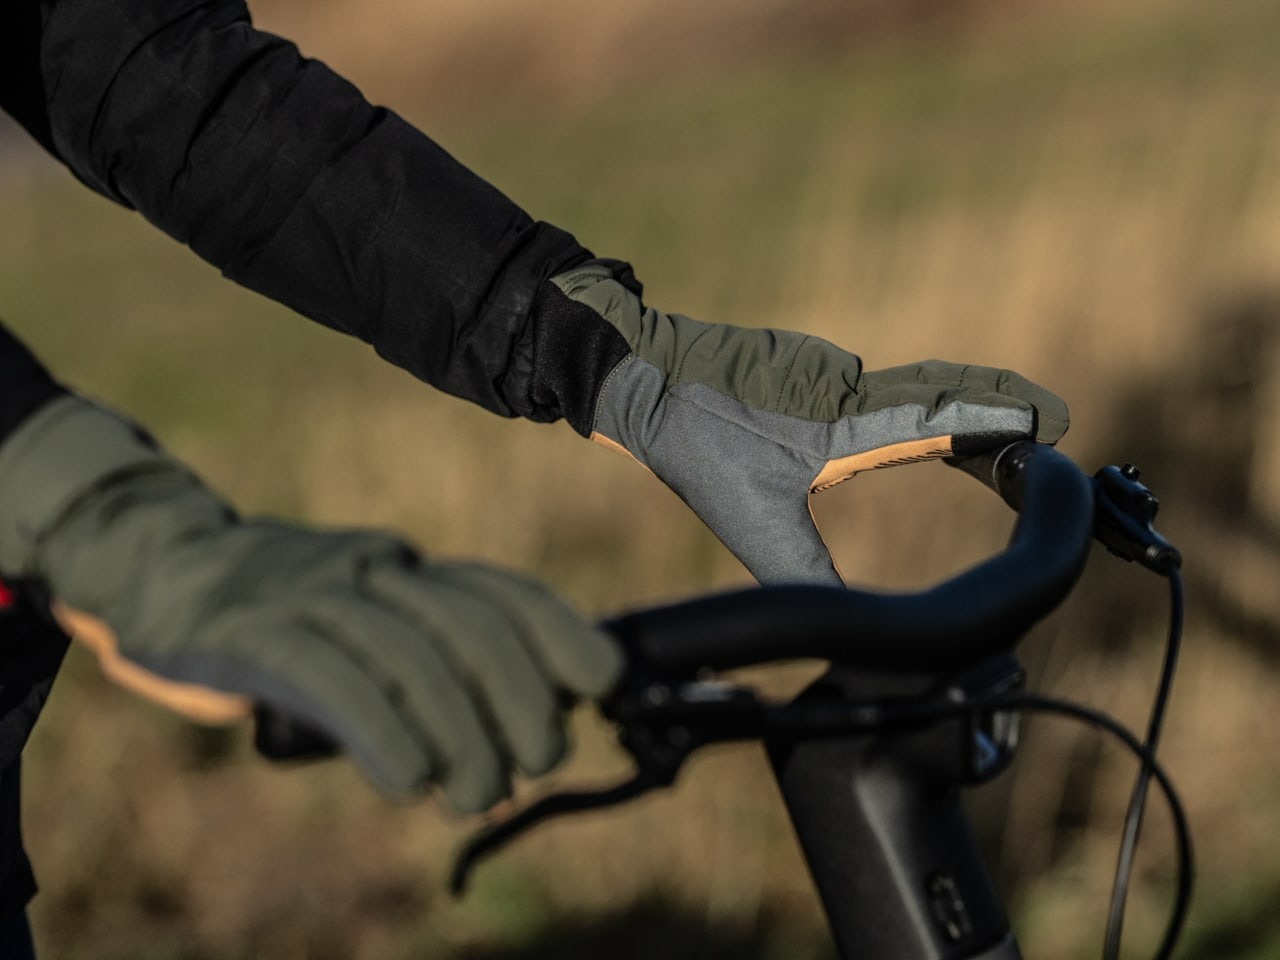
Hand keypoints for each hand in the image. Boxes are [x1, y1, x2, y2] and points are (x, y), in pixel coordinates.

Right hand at [0, 397, 621, 812]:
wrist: (157, 562)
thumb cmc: (283, 619)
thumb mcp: (364, 628)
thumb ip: (429, 673)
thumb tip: (512, 753)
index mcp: (408, 568)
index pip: (502, 592)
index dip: (562, 634)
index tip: (602, 683)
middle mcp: (373, 570)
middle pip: (471, 627)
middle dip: (521, 700)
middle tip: (533, 763)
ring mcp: (311, 592)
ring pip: (410, 656)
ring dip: (460, 734)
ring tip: (475, 793)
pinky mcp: (250, 629)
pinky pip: (332, 676)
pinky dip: (383, 729)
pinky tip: (409, 778)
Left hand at [549, 262, 1068, 584]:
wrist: (637, 376)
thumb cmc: (692, 441)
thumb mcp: (750, 519)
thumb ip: (802, 571)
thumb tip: (844, 625)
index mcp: (845, 418)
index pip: (943, 414)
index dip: (1003, 418)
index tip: (1053, 422)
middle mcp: (847, 384)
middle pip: (942, 390)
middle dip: (999, 405)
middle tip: (1052, 421)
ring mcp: (826, 370)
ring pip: (907, 389)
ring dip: (956, 407)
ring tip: (1007, 434)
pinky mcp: (804, 370)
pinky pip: (872, 389)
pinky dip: (910, 407)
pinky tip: (921, 427)